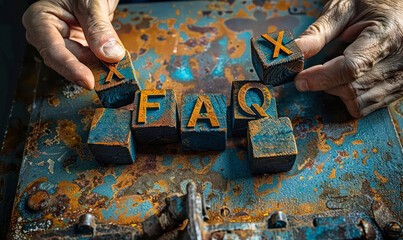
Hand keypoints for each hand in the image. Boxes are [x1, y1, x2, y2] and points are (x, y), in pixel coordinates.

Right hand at [23, 0, 123, 89]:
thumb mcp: (91, 2)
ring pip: (82, 63)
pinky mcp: (80, 46)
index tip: (88, 81)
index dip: (70, 69)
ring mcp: (65, 42)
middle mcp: (48, 34)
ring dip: (99, 65)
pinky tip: (114, 59)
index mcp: (40, 20)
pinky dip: (104, 61)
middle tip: (111, 72)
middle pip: (68, 60)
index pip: (52, 51)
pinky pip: (92, 60)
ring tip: (115, 62)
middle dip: (90, 67)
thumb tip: (110, 54)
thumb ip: (99, 27)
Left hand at [294, 0, 402, 117]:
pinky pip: (366, 107)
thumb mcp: (343, 9)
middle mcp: (399, 60)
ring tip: (337, 70)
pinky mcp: (398, 89)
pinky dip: (349, 98)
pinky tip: (348, 80)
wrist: (398, 7)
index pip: (351, 68)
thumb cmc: (372, 4)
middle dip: (326, 83)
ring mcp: (401, 78)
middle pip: (352, 89)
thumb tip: (294, 51)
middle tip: (317, 70)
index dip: (321, 77)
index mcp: (387, 35)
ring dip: (337, 92)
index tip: (300, 80)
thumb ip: (318, 32)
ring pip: (357, 103)